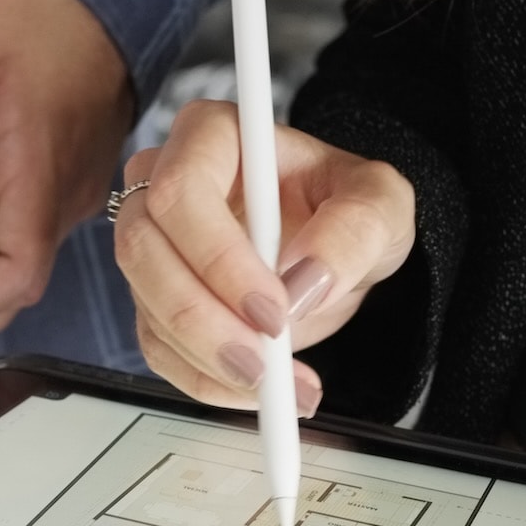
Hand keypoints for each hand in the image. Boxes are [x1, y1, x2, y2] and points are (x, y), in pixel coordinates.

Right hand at [113, 100, 414, 413]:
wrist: (336, 250)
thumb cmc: (350, 208)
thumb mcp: (381, 205)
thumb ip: (354, 230)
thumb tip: (306, 280)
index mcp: (212, 136)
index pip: (181, 192)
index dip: (218, 258)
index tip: (274, 310)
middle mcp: (164, 182)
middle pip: (144, 252)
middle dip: (205, 322)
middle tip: (267, 366)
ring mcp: (153, 244)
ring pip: (148, 308)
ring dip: (211, 362)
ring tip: (284, 387)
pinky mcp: (154, 300)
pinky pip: (160, 349)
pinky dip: (209, 382)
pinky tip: (263, 389)